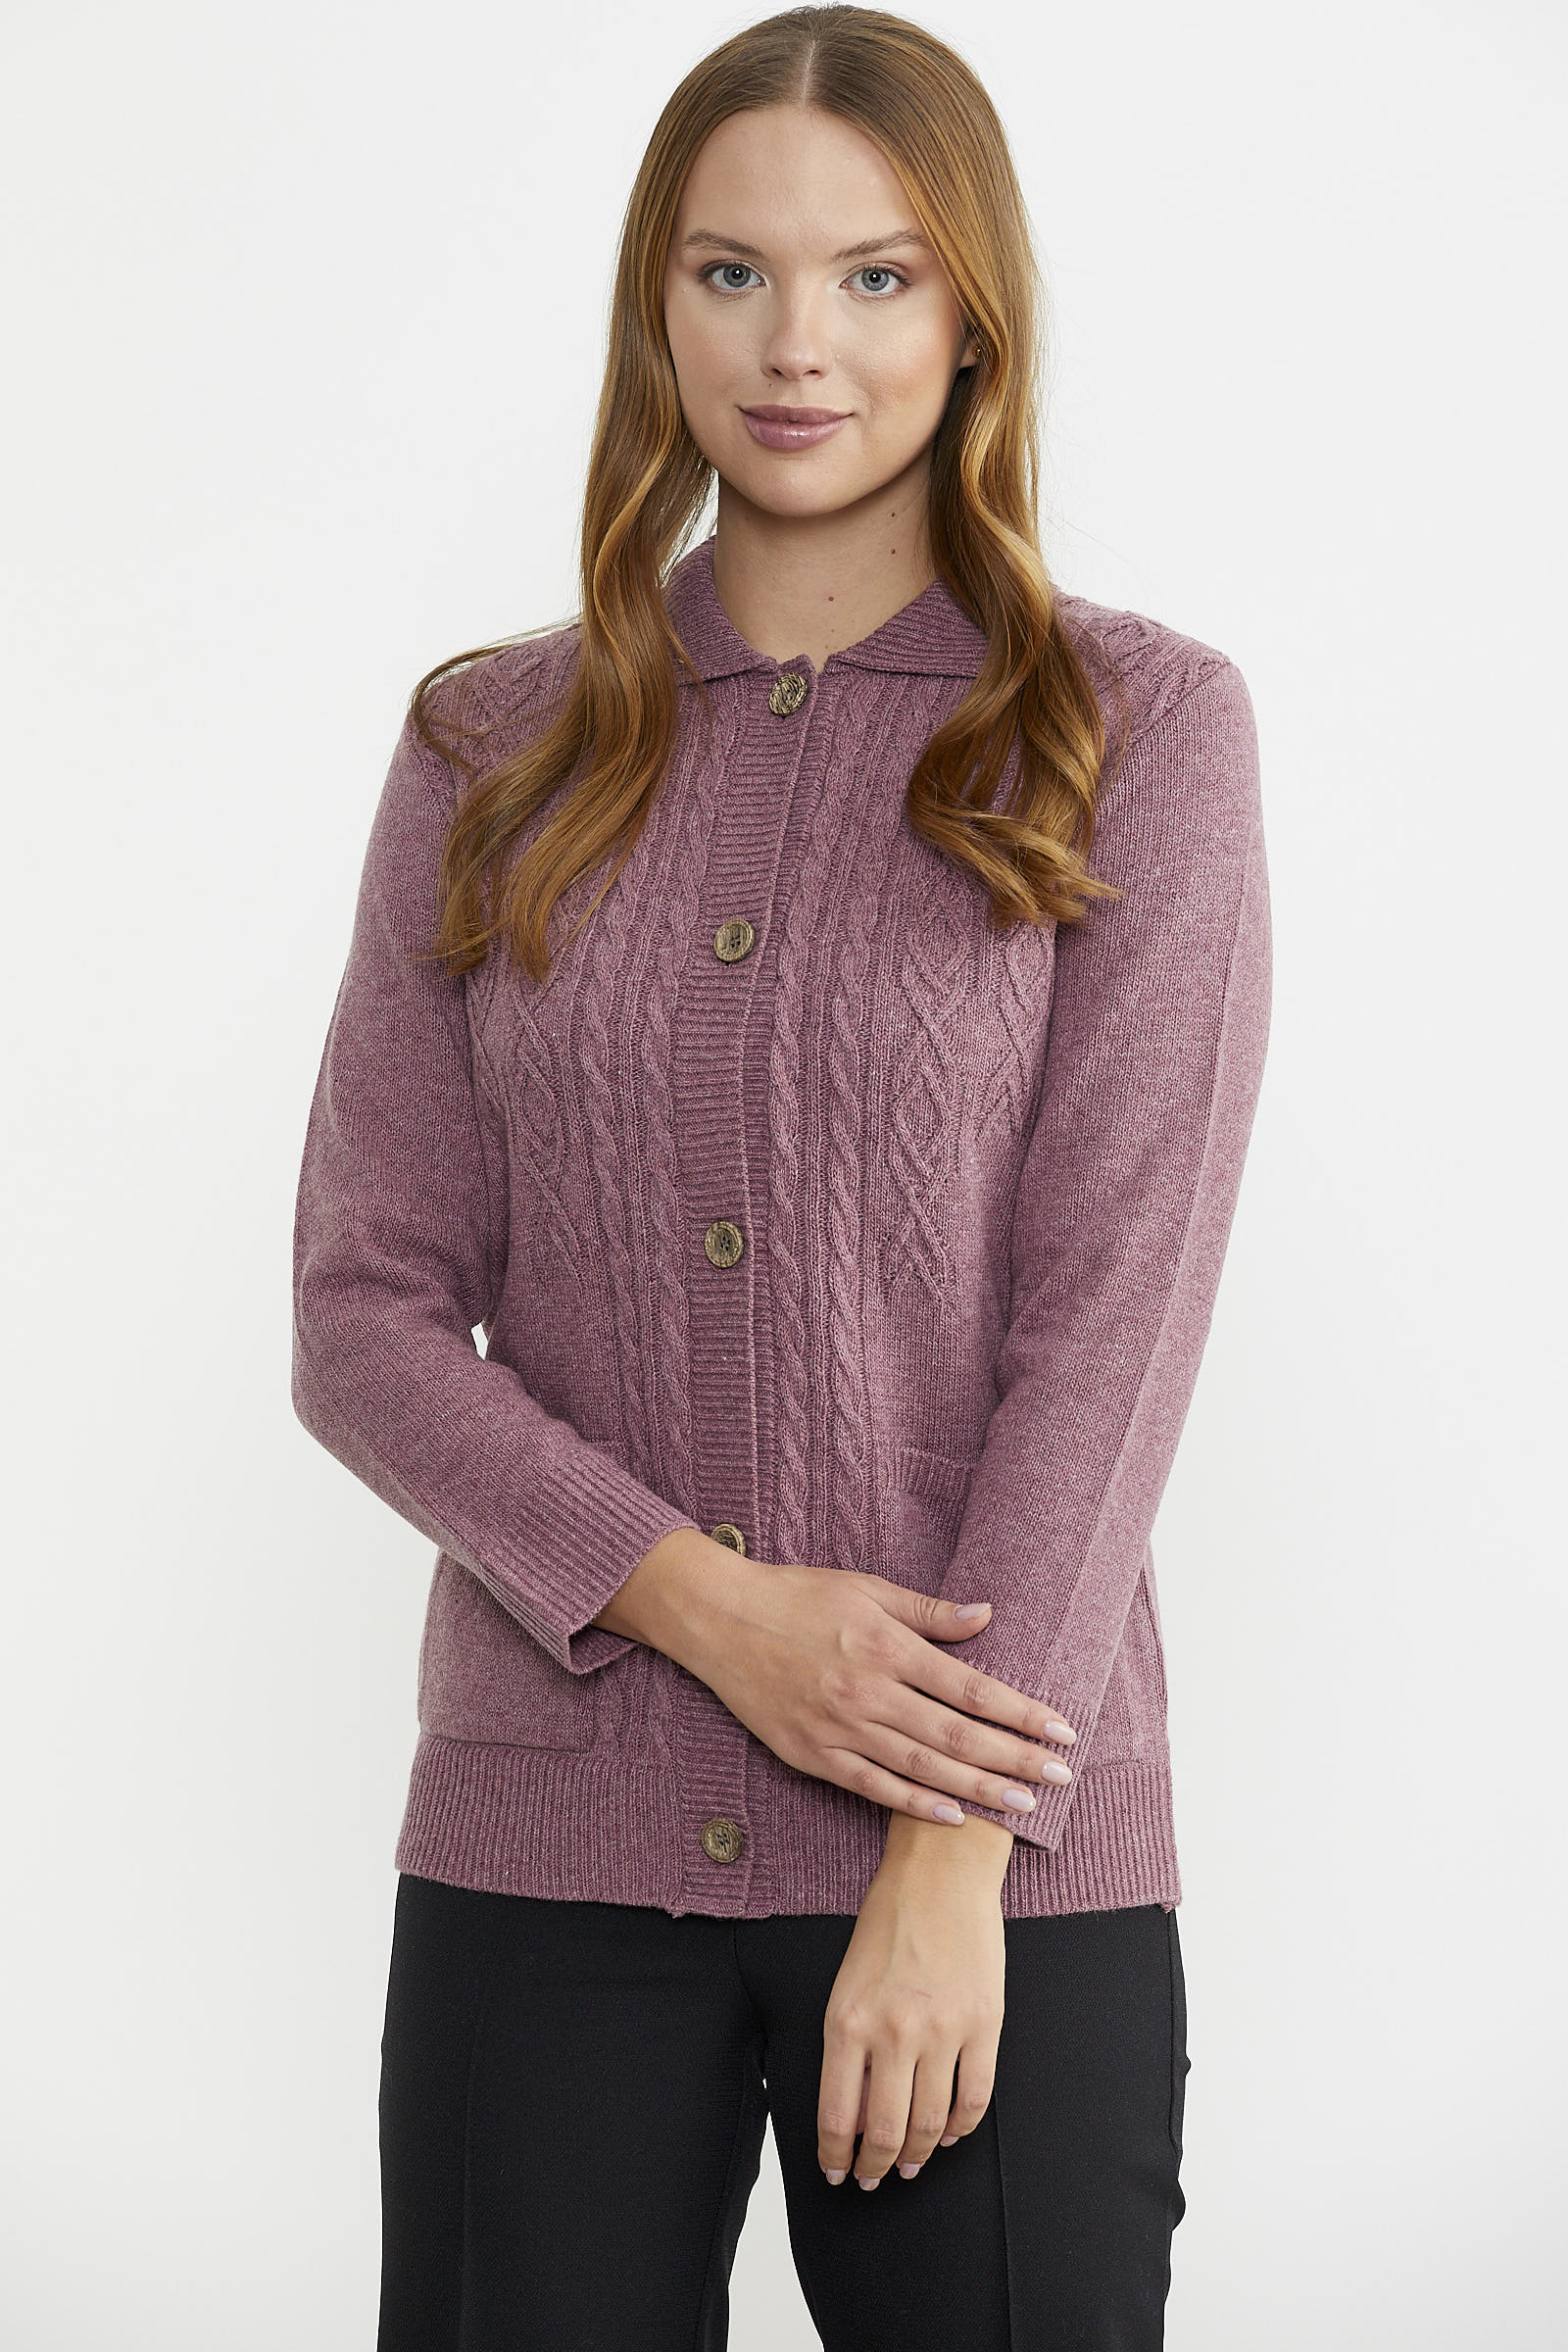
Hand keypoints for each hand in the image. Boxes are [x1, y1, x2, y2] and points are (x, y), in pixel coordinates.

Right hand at [597, 1532, 1075, 1823]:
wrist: (718, 1618)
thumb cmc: (796, 1594)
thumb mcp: (866, 1587)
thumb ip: (928, 1611)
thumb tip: (987, 1616)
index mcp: (885, 1645)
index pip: (970, 1687)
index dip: (1021, 1712)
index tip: (1062, 1730)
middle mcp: (867, 1690)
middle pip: (956, 1734)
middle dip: (1014, 1759)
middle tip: (1062, 1779)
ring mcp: (838, 1727)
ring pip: (921, 1767)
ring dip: (977, 1788)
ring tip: (1023, 1806)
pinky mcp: (811, 1753)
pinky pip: (871, 1786)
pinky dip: (913, 1803)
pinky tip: (952, 1817)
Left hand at [818, 1814, 1011, 2187]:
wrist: (939, 1873)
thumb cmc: (887, 1924)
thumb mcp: (848, 1984)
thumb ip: (850, 2050)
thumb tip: (854, 2118)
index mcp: (848, 2021)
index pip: (838, 2118)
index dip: (838, 2158)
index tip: (839, 2174)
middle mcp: (893, 2032)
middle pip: (886, 2132)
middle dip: (878, 2167)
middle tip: (876, 2178)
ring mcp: (943, 2030)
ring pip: (931, 2124)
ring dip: (919, 2154)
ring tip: (913, 2162)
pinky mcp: (984, 2023)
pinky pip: (975, 2097)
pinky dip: (961, 2126)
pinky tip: (950, 2132)